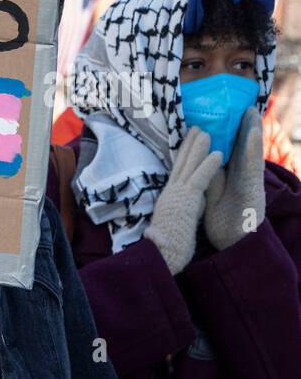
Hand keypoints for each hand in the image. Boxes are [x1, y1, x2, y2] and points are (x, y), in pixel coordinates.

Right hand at [143, 127, 221, 274]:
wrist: (162, 250)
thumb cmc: (169, 241)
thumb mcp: (178, 217)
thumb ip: (187, 204)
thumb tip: (197, 198)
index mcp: (168, 195)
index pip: (177, 169)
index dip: (183, 154)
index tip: (188, 140)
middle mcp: (171, 190)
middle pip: (180, 162)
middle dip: (188, 144)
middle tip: (196, 127)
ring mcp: (178, 193)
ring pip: (189, 165)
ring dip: (198, 148)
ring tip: (207, 133)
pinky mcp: (186, 199)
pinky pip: (199, 178)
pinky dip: (209, 165)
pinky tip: (217, 154)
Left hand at [203, 110, 265, 250]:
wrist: (233, 246)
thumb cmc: (224, 222)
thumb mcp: (211, 197)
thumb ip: (210, 180)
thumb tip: (204, 164)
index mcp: (234, 179)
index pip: (233, 153)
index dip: (233, 135)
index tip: (232, 115)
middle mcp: (244, 179)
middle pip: (244, 150)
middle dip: (246, 128)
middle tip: (247, 105)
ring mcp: (251, 184)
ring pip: (250, 154)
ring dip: (252, 133)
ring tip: (252, 113)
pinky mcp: (254, 192)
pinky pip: (251, 168)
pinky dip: (252, 151)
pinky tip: (252, 136)